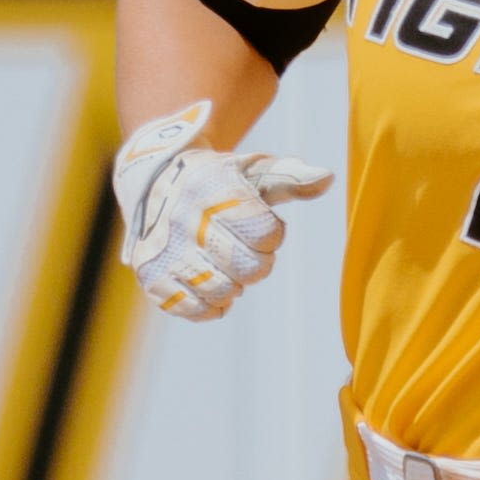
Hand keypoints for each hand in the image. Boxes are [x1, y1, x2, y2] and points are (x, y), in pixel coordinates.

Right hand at [112, 101, 333, 319]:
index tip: (258, 223)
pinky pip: (196, 310)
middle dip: (257, 263)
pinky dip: (211, 304)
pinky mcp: (152, 277)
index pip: (266, 233)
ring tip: (223, 263)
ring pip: (223, 292)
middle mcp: (185, 220)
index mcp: (213, 190)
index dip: (272, 233)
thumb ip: (290, 177)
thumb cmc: (217, 180)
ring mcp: (165, 252)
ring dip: (234, 283)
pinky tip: (209, 281)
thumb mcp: (250, 170)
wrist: (154, 182)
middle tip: (245, 249)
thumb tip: (327, 178)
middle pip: (248, 269)